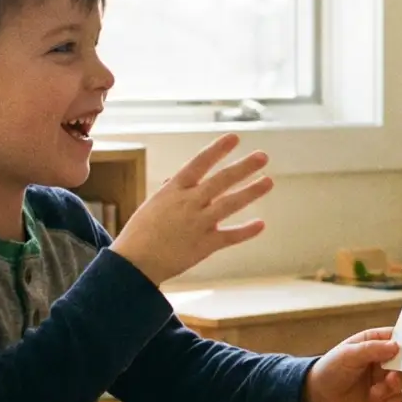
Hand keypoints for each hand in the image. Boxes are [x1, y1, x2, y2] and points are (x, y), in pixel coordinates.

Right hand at [110, 133, 272, 284]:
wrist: (133, 263)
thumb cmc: (139, 233)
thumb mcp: (153, 205)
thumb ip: (170, 192)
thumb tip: (176, 180)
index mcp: (173, 190)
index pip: (199, 162)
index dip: (218, 149)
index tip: (235, 137)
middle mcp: (188, 203)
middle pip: (221, 180)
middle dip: (244, 167)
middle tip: (263, 156)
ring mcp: (198, 223)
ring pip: (230, 204)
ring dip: (251, 192)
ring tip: (268, 181)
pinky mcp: (204, 245)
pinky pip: (230, 236)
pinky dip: (246, 231)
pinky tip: (261, 224)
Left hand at [302, 328, 401, 401]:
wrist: (318, 396)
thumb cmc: (331, 368)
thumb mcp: (348, 354)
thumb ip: (372, 349)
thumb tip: (396, 347)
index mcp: (375, 342)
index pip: (398, 337)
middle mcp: (383, 359)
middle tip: (392, 376)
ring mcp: (384, 378)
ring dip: (395, 385)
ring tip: (378, 390)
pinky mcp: (383, 397)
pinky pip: (398, 398)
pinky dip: (391, 399)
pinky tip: (376, 398)